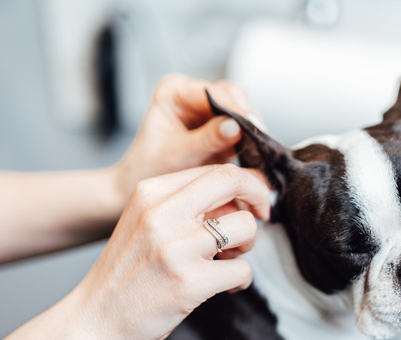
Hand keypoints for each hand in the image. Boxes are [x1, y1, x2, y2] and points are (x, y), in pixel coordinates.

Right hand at [71, 163, 269, 339]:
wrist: (94, 322)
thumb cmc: (128, 273)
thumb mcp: (146, 222)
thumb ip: (186, 204)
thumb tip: (242, 195)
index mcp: (150, 192)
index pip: (216, 170)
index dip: (246, 184)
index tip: (254, 201)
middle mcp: (161, 214)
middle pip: (234, 182)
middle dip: (260, 197)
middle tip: (262, 216)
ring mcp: (175, 248)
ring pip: (245, 227)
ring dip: (248, 245)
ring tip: (228, 260)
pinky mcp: (189, 282)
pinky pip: (243, 270)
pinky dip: (241, 280)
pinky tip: (224, 286)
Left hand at [112, 74, 257, 206]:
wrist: (142, 185)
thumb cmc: (150, 169)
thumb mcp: (177, 155)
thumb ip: (206, 140)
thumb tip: (236, 127)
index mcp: (174, 92)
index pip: (213, 92)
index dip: (235, 109)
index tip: (251, 127)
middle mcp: (193, 94)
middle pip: (232, 96)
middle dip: (246, 118)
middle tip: (258, 142)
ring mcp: (208, 110)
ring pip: (242, 110)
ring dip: (252, 130)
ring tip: (258, 152)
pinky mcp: (221, 126)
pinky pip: (243, 127)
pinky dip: (250, 140)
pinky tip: (254, 154)